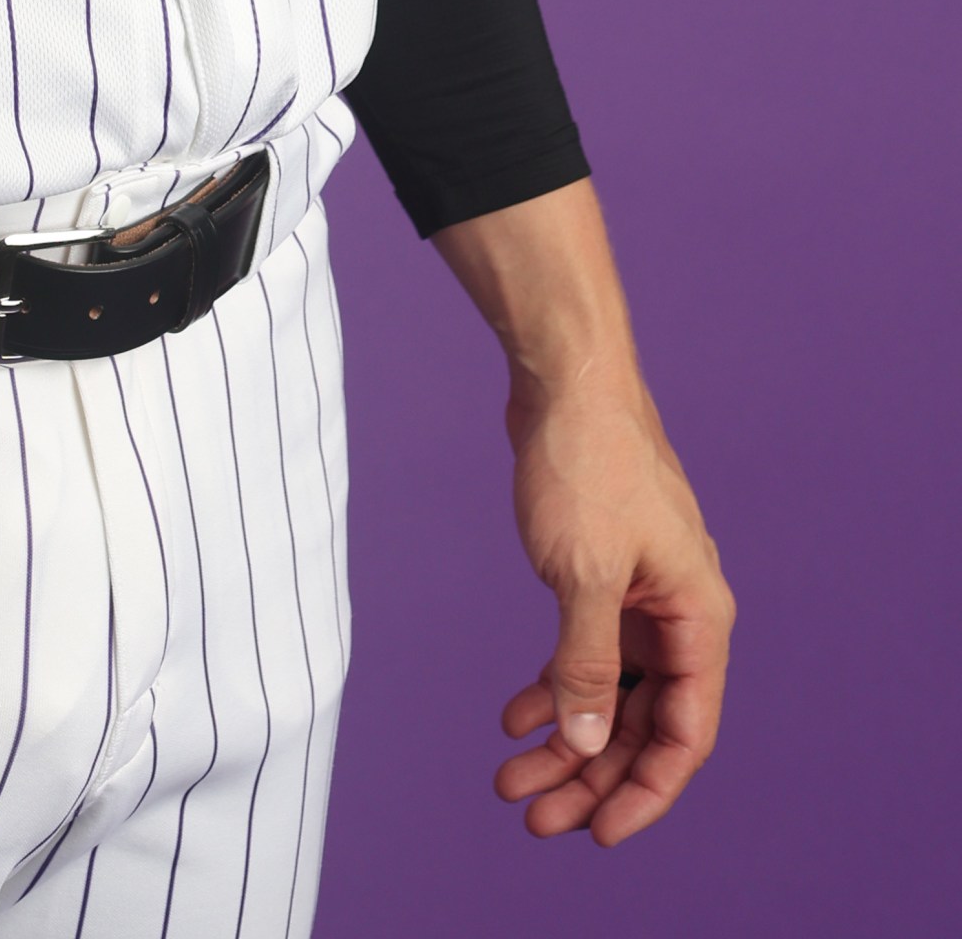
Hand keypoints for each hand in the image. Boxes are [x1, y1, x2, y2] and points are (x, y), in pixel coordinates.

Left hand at [493, 367, 733, 843]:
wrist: (564, 376)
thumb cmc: (587, 462)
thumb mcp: (583, 576)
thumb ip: (588, 666)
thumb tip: (587, 745)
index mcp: (697, 618)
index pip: (685, 734)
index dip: (646, 792)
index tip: (599, 833)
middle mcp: (680, 613)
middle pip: (641, 722)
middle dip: (590, 774)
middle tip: (533, 817)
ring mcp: (642, 592)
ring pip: (609, 690)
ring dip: (565, 737)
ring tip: (512, 779)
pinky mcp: (604, 572)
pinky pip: (585, 649)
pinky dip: (553, 683)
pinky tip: (513, 714)